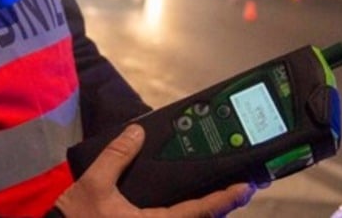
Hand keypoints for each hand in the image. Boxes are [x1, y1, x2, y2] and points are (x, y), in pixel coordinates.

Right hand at [54, 124, 256, 216]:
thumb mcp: (94, 185)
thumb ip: (117, 156)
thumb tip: (137, 132)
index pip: (201, 210)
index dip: (226, 198)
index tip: (246, 186)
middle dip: (220, 207)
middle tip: (238, 189)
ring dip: (204, 212)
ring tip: (217, 196)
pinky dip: (185, 215)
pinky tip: (185, 207)